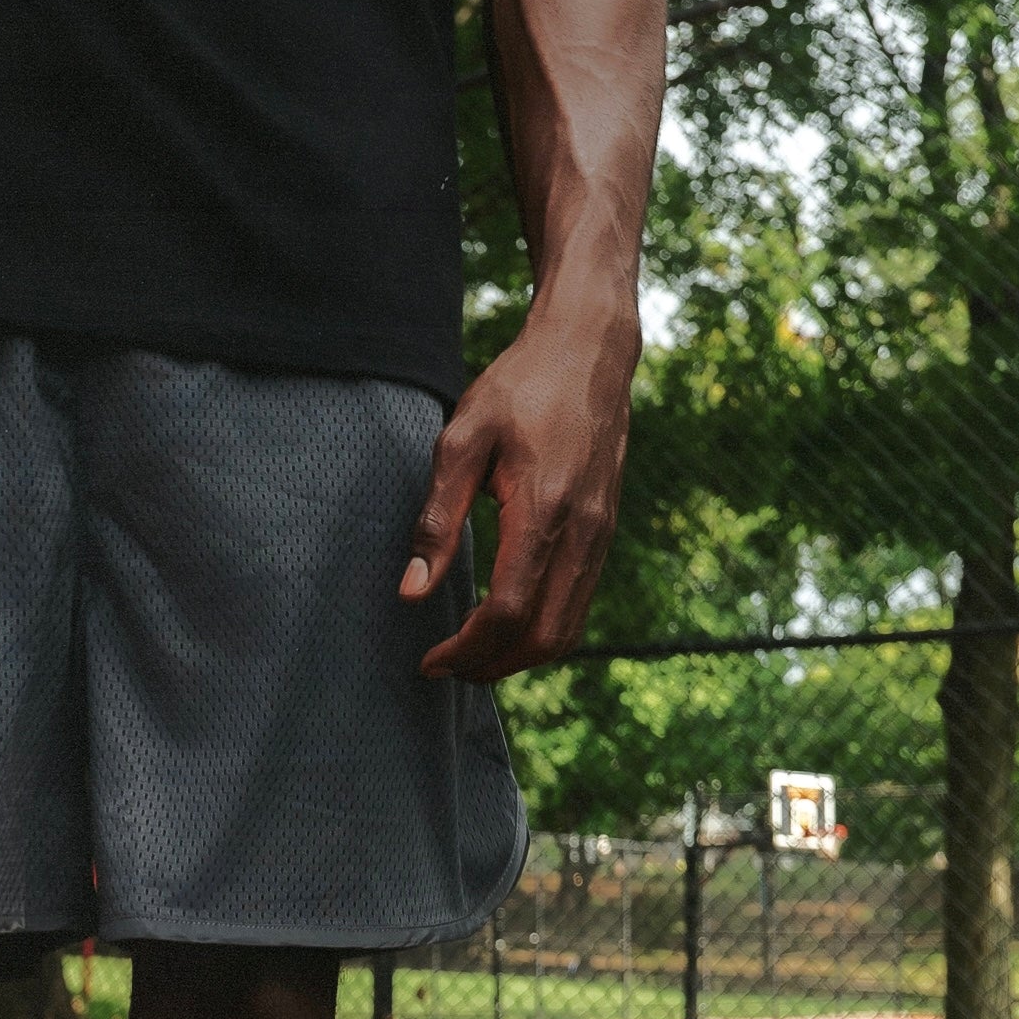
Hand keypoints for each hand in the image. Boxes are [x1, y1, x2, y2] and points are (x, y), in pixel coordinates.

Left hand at [398, 295, 636, 681]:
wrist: (589, 351)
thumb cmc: (518, 388)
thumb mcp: (462, 440)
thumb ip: (437, 518)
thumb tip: (412, 591)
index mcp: (543, 511)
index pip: (509, 611)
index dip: (467, 649)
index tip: (430, 659)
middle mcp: (583, 533)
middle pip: (545, 638)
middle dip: (493, 665)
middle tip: (447, 667)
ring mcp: (601, 536)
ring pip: (568, 629)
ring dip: (519, 656)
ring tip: (471, 654)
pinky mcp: (606, 532)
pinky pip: (578, 603)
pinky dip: (542, 629)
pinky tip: (505, 621)